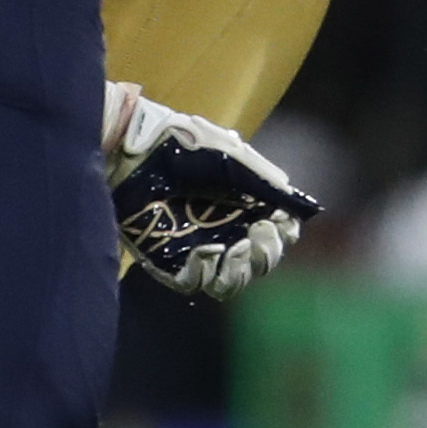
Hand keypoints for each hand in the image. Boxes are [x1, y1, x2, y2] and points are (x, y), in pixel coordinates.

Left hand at [105, 86, 323, 298]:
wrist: (134, 149)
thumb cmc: (181, 144)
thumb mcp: (231, 153)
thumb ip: (262, 178)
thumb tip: (292, 202)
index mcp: (245, 206)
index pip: (279, 235)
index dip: (285, 235)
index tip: (278, 221)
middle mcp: (224, 230)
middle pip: (259, 265)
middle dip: (267, 255)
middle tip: (256, 234)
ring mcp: (195, 246)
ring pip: (229, 283)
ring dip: (240, 272)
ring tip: (233, 249)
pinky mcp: (166, 259)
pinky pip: (192, 283)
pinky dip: (203, 272)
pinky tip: (204, 250)